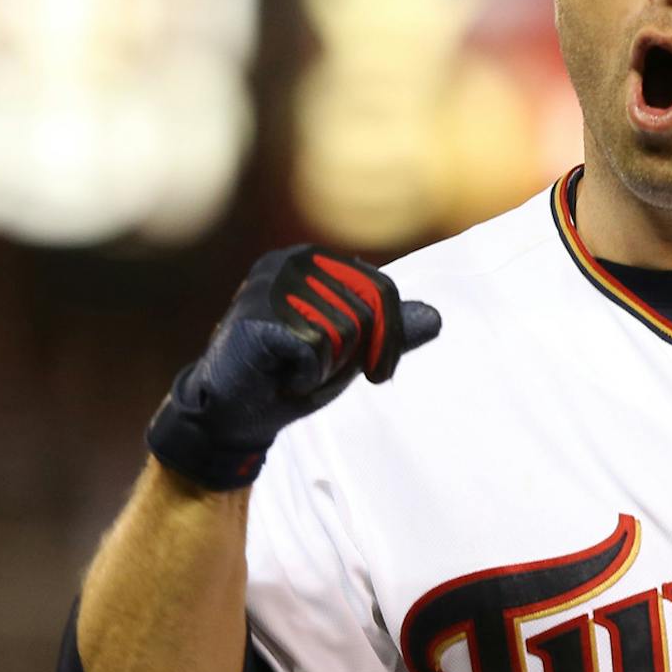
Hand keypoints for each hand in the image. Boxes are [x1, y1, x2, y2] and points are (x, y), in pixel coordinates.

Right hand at [145, 246, 442, 491]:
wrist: (235, 411)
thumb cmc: (292, 374)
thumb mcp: (352, 351)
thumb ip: (389, 332)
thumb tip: (436, 318)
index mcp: (316, 260)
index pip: (382, 290)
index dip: (389, 338)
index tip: (376, 372)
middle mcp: (293, 261)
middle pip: (366, 312)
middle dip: (351, 356)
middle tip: (314, 369)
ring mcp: (272, 283)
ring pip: (342, 331)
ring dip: (326, 367)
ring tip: (294, 369)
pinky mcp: (258, 314)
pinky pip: (314, 349)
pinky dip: (305, 376)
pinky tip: (280, 376)